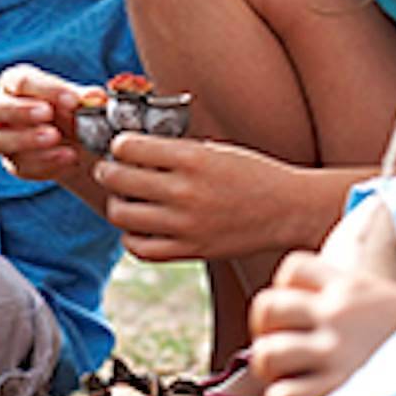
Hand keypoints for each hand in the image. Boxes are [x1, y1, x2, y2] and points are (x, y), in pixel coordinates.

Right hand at [0, 63, 95, 183]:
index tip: (73, 100)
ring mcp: (1, 137)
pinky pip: (19, 165)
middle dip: (18, 111)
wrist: (82, 142)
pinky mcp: (12, 163)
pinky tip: (67, 158)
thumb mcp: (81, 100)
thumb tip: (95, 97)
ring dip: (26, 140)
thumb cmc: (74, 110)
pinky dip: (44, 163)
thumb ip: (86, 98)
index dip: (46, 90)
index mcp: (15, 82)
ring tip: (56, 138)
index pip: (20, 81)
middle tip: (48, 114)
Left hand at [95, 133, 309, 260]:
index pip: (128, 147)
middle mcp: (185, 191)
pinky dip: (131, 236)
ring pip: (122, 215)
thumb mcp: (216, 149)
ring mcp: (186, 224)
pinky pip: (140, 248)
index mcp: (193, 158)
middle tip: (110, 169)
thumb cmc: (254, 173)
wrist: (288, 209)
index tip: (121, 147)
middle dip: (107, 171)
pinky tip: (139, 226)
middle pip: (118, 180)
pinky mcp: (190, 250)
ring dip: (117, 203)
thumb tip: (133, 149)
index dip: (119, 145)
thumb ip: (176, 151)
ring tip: (125, 198)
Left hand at [249, 251, 395, 395]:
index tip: (295, 314)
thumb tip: (317, 303)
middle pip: (267, 307)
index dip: (285, 290)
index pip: (293, 268)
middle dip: (265, 331)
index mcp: (353, 287)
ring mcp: (334, 354)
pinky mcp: (334, 393)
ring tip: (291, 380)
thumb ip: (353, 296)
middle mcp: (339, 315)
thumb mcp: (388, 301)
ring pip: (266, 354)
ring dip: (273, 372)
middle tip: (281, 349)